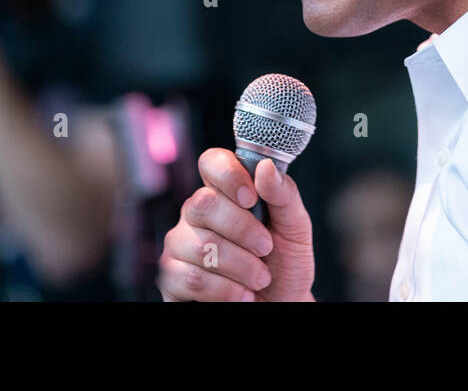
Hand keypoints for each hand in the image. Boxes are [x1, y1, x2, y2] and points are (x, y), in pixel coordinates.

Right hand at [158, 149, 314, 301]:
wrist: (281, 304)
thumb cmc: (285, 264)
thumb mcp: (295, 228)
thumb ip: (284, 196)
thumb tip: (265, 167)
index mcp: (225, 193)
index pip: (212, 162)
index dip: (228, 174)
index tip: (251, 198)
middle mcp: (197, 215)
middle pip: (204, 203)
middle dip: (242, 229)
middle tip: (266, 247)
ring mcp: (181, 245)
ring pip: (201, 246)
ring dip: (241, 266)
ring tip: (260, 278)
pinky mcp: (172, 279)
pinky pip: (191, 278)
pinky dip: (225, 290)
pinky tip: (242, 295)